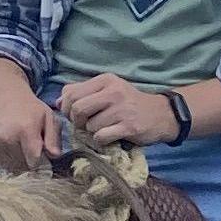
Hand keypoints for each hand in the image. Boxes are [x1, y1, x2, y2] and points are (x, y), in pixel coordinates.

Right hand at [0, 66, 59, 173]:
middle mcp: (6, 138)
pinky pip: (0, 164)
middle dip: (30, 161)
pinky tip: (9, 145)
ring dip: (19, 161)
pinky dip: (6, 159)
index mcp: (25, 130)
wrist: (1, 97)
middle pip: (23, 166)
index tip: (43, 156)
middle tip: (31, 146)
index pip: (34, 162)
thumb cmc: (29, 108)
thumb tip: (55, 156)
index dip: (41, 162)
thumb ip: (53, 138)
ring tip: (20, 144)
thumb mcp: (48, 117)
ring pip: (12, 167)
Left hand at [57, 73, 176, 146]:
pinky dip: (101, 140)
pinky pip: (101, 136)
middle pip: (77, 108)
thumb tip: (58, 102)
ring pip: (89, 125)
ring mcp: (122, 109)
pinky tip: (109, 137)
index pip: (71, 92)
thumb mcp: (108, 91)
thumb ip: (83, 93)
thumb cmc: (131, 103)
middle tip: (84, 125)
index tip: (74, 115)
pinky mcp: (129, 126)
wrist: (162, 114)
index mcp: (106, 80)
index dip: (66, 107)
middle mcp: (113, 92)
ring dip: (92, 132)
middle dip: (76, 121)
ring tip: (103, 129)